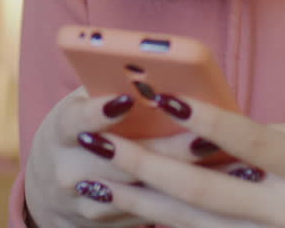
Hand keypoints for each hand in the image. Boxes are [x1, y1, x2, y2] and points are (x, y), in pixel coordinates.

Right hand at [24, 87, 231, 226]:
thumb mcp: (84, 105)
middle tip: (207, 136)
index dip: (99, 112)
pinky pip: (153, 213)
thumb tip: (162, 72)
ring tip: (231, 164)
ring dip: (190, 178)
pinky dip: (189, 201)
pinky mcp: (108, 225)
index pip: (75, 121)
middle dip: (170, 149)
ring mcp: (88, 204)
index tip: (128, 100)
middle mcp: (69, 172)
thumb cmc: (81, 128)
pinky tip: (224, 187)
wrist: (53, 188)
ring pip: (145, 194)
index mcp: (61, 133)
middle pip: (124, 162)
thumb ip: (112, 87)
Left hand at [73, 94, 284, 227]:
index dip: (204, 119)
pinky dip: (168, 225)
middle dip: (146, 165)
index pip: (249, 141)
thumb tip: (227, 125)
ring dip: (141, 202)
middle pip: (204, 190)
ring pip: (193, 224)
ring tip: (96, 179)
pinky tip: (134, 210)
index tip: (161, 97)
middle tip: (100, 142)